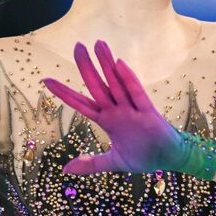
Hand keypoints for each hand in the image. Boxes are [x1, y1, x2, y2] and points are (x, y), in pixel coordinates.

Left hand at [41, 39, 215, 178]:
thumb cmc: (143, 156)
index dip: (65, 93)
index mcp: (107, 121)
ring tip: (98, 44)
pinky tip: (119, 64)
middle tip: (77, 46)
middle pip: (98, 87)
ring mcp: (132, 110)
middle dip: (87, 67)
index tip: (47, 80)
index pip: (82, 104)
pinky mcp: (148, 113)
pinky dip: (129, 80)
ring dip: (107, 64)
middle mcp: (117, 111)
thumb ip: (91, 164)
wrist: (168, 159)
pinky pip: (137, 94)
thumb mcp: (113, 162)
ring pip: (116, 84)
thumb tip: (66, 170)